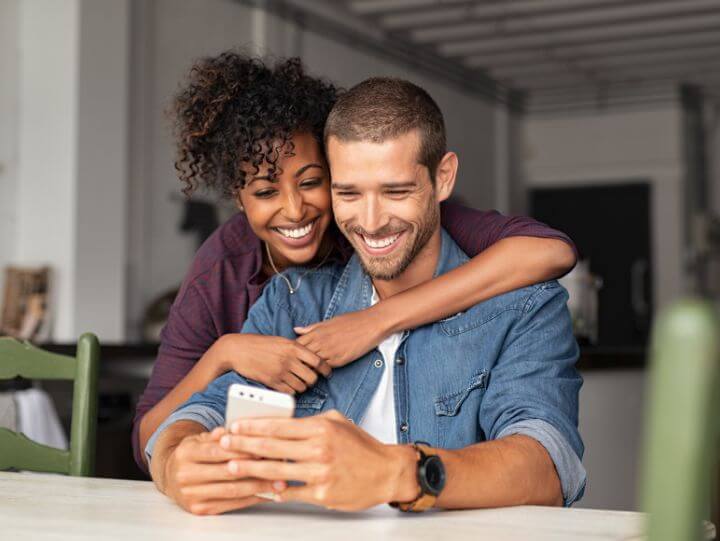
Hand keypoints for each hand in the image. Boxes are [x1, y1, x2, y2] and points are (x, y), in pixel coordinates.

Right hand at [163, 427, 285, 514]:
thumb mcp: (200, 439)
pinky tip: (265, 493)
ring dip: (258, 487)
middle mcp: (185, 475)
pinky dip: (250, 499)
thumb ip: (219, 434)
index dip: (242, 450)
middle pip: (226, 472)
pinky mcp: (198, 509)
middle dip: (255, 469)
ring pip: (231, 491)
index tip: (264, 448)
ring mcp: (191, 494)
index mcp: (186, 453)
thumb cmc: (193, 454)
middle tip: (279, 465)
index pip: (218, 451)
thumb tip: (237, 430)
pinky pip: (230, 504)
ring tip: (279, 482)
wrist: (169, 476)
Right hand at [212, 334, 331, 394]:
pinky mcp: (272, 382)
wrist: (238, 350)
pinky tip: (287, 386)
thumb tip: (311, 357)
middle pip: (312, 377)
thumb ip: (296, 348)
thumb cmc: (259, 344)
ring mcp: (280, 372)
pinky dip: (291, 391)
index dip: (326, 369)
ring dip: (302, 387)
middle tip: (308, 379)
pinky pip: (289, 392)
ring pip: (302, 387)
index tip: (327, 373)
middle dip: (312, 380)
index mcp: (293, 347)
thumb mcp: (280, 340)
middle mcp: (289, 360)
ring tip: (297, 382)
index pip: (318, 361)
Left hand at [220, 410, 419, 510]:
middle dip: (243, 445)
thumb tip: (282, 422)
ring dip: (250, 468)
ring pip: (276, 470)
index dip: (253, 426)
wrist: (386, 472)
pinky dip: (273, 490)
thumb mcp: (337, 422)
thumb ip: (310, 421)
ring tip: (232, 465)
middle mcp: (319, 449)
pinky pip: (291, 493)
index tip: (235, 426)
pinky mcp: (322, 495)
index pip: (279, 425)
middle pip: (271, 447)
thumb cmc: (361, 446)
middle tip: (223, 443)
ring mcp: (320, 474)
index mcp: (321, 428)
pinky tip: (258, 487)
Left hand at [294, 306, 389, 367]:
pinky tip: (322, 370)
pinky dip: (322, 370)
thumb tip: (296, 329)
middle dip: (299, 362)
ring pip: (312, 364)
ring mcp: (329, 352)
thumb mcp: (329, 321)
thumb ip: (311, 328)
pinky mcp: (339, 360)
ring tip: (309, 370)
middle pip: (301, 357)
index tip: (294, 355)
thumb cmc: (351, 321)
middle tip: (298, 366)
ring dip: (310, 368)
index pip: (296, 345)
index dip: (294, 351)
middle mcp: (321, 342)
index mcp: (316, 332)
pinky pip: (325, 368)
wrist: (370, 324)